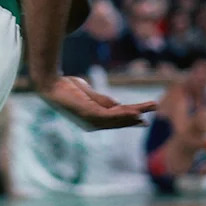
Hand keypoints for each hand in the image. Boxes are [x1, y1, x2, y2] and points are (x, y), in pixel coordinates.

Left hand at [38, 75, 156, 131]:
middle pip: (121, 119)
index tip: (144, 119)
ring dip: (136, 112)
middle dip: (138, 115)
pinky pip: (111, 115)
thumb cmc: (66, 87)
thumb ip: (103, 101)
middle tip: (155, 108)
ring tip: (152, 105)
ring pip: (119, 117)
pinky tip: (135, 112)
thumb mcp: (89, 94)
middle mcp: (94, 123)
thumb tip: (119, 105)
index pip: (116, 119)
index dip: (130, 118)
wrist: (49, 82)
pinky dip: (124, 114)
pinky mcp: (89, 114)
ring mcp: (92, 120)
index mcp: (94, 119)